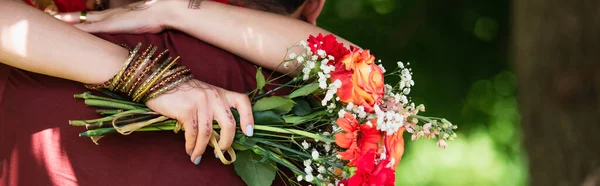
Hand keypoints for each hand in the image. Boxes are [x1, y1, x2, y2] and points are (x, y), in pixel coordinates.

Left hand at [53, 0, 172, 33]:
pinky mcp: (109, 24)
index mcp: (114, 16)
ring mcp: (107, 19)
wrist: (162, 12)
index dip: (78, 18)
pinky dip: (76, 28)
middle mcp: (107, 15)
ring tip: (51, 21)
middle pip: (82, 16)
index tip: (65, 19)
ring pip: (81, 20)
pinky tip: (65, 29)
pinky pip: (88, 27)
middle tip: (51, 18)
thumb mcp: (141, 25)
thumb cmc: (155, 20)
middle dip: (66, 18)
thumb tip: (132, 40)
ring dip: (66, 21)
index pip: (91, 17)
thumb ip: (133, 29)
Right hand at [145, 79, 254, 164]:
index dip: (249, 118)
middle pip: (229, 124)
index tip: (249, 133)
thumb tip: (216, 138)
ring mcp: (201, 103)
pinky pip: (193, 133)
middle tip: (220, 153)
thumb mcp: (204, 95)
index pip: (242, 101)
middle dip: (226, 142)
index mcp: (221, 93)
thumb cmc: (182, 92)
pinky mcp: (187, 110)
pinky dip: (191, 145)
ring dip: (202, 149)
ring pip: (208, 133)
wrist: (160, 81)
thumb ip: (213, 110)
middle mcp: (214, 97)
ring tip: (197, 156)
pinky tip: (189, 149)